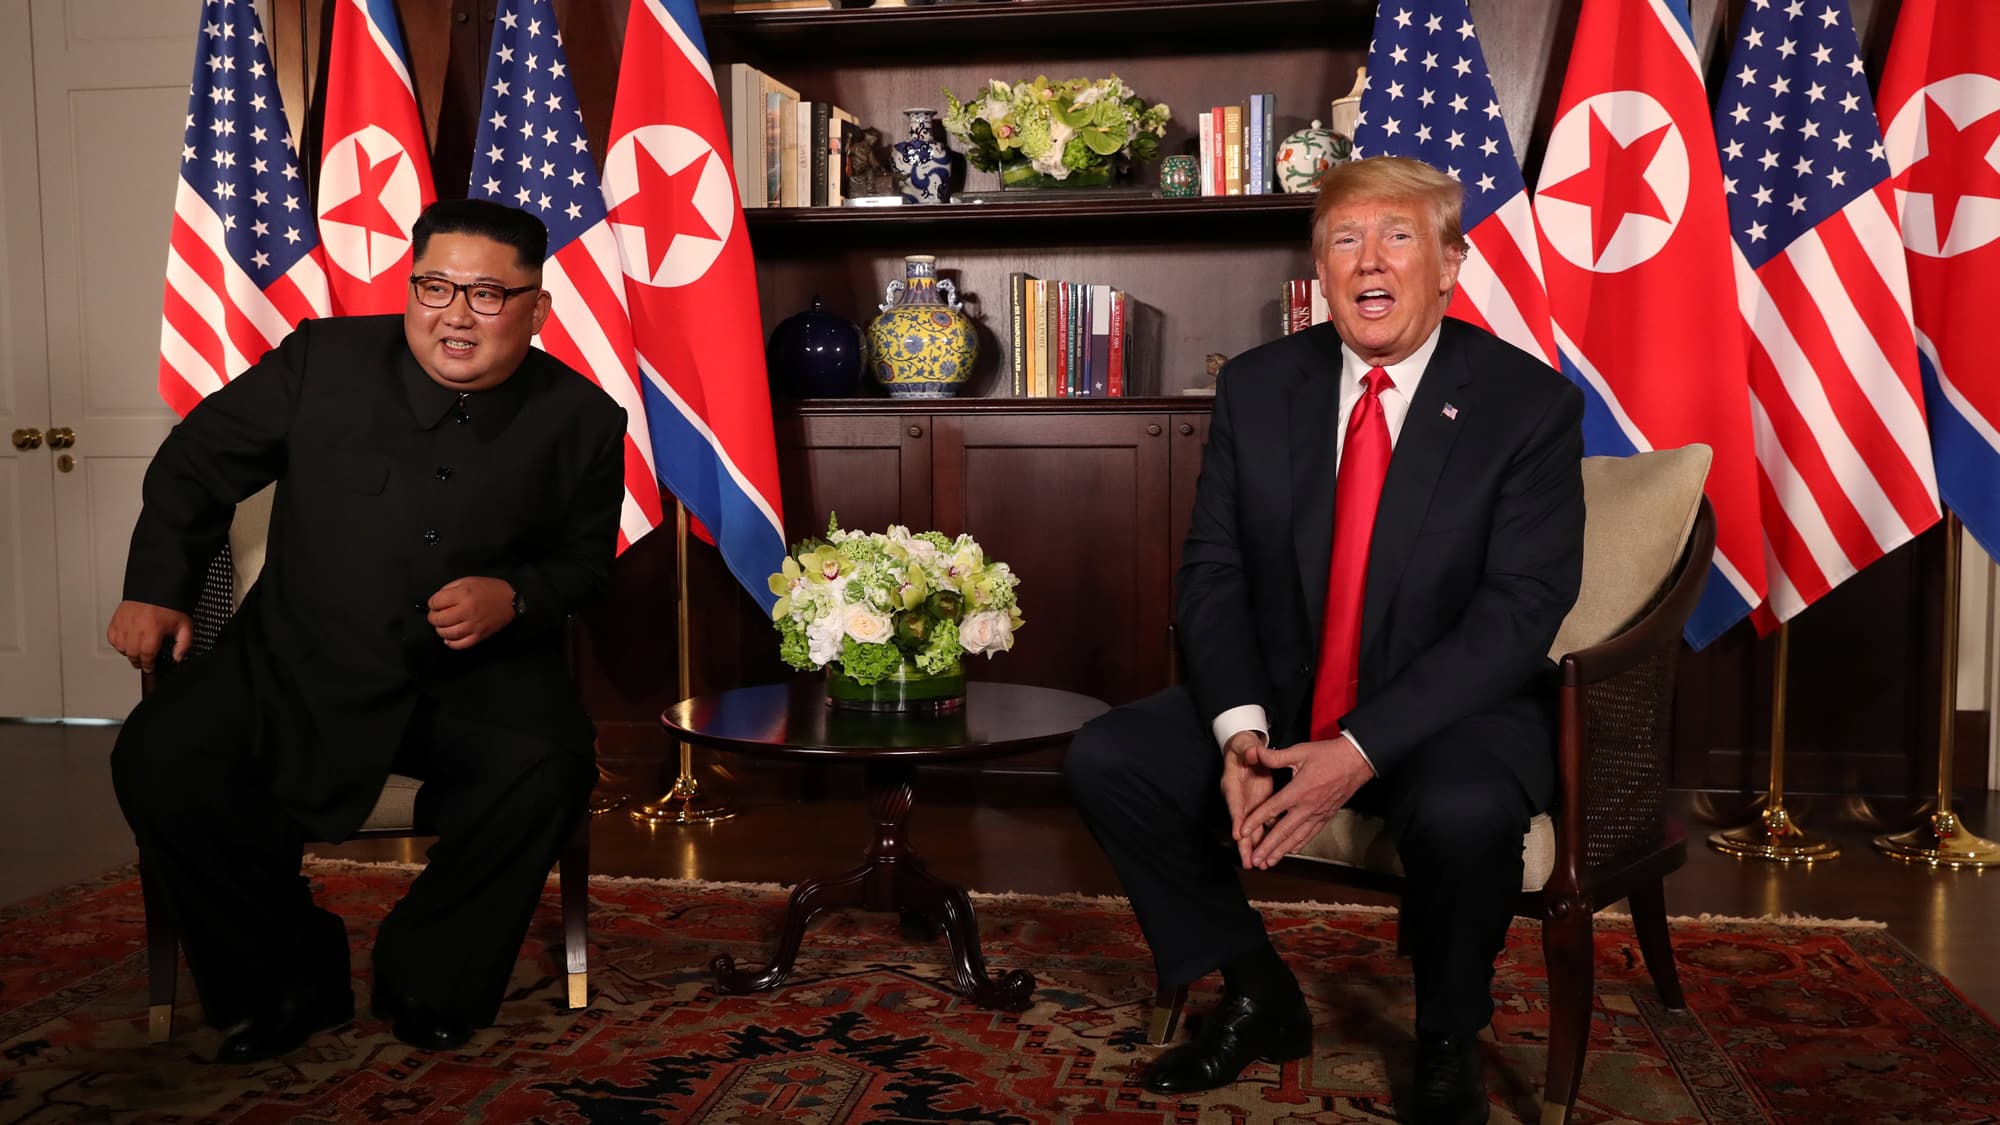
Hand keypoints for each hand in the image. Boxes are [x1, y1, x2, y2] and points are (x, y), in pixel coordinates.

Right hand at [108, 600, 193, 672]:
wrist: (158, 586)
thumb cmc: (170, 604)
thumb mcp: (184, 624)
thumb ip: (184, 643)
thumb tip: (178, 657)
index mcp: (152, 628)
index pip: (146, 654)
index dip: (148, 664)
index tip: (150, 668)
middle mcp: (136, 625)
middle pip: (132, 652)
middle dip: (138, 661)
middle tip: (142, 664)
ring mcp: (124, 621)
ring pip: (120, 645)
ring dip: (127, 653)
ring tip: (134, 655)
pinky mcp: (117, 617)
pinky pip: (111, 635)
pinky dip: (116, 642)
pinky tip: (124, 643)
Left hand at [427, 577, 516, 649]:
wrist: (510, 600)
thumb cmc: (488, 589)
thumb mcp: (467, 580)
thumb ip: (450, 589)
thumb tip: (436, 602)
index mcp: (464, 594)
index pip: (436, 602)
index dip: (432, 603)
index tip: (435, 604)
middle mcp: (467, 611)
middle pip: (439, 619)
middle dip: (433, 617)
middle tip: (436, 615)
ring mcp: (473, 625)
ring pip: (448, 634)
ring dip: (440, 630)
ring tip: (443, 625)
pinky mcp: (479, 636)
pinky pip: (461, 644)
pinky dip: (451, 643)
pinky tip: (449, 638)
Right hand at [1220, 730, 1275, 867]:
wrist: (1245, 751)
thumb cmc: (1243, 749)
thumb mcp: (1245, 747)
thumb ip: (1248, 751)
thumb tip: (1250, 753)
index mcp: (1232, 784)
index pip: (1234, 803)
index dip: (1236, 819)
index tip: (1238, 834)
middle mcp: (1238, 799)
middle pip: (1241, 825)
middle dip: (1244, 845)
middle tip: (1249, 862)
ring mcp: (1249, 805)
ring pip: (1252, 830)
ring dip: (1256, 847)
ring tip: (1261, 864)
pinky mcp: (1259, 806)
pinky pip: (1263, 825)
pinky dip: (1268, 839)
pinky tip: (1273, 852)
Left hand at [1240, 734, 1375, 869]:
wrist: (1357, 761)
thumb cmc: (1329, 754)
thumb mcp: (1300, 751)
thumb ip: (1275, 757)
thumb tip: (1254, 752)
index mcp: (1299, 790)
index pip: (1273, 809)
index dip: (1256, 821)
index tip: (1243, 831)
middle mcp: (1308, 806)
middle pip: (1283, 831)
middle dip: (1267, 847)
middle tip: (1255, 859)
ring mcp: (1318, 813)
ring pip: (1297, 837)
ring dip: (1282, 851)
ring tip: (1269, 863)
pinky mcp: (1326, 816)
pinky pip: (1310, 834)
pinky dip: (1299, 844)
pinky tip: (1291, 851)